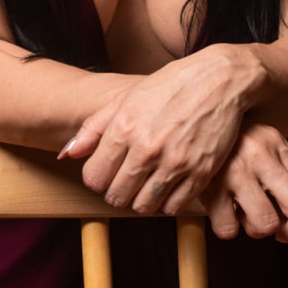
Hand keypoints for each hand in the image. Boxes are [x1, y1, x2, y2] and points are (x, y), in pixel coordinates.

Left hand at [58, 44, 264, 215]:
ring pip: (143, 207)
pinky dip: (167, 202)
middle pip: (116, 197)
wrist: (219, 80)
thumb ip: (93, 129)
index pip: (93, 178)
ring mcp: (175, 163)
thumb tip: (67, 154)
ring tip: (146, 185)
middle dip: (117, 192)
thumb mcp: (126, 99)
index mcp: (124, 128)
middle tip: (126, 181)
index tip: (107, 172)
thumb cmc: (170, 86)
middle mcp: (147, 148)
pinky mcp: (201, 173)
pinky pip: (174, 207)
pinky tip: (168, 185)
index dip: (97, 178)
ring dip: (140, 201)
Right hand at [198, 122, 287, 258]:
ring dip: (258, 230)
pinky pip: (229, 230)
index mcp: (278, 145)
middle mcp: (260, 155)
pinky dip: (228, 227)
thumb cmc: (230, 145)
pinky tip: (223, 210)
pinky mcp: (208, 187)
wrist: (186, 126)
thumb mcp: (262, 148)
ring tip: (245, 214)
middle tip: (283, 235)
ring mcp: (234, 171)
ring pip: (267, 225)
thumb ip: (287, 177)